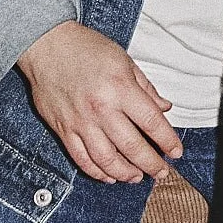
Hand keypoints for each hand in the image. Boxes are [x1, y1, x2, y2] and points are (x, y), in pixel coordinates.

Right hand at [16, 20, 182, 182]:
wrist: (46, 45)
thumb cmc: (85, 48)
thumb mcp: (123, 60)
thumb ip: (145, 88)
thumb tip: (164, 108)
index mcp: (120, 88)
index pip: (152, 122)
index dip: (168, 141)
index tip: (176, 151)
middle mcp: (101, 108)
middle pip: (132, 147)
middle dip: (151, 164)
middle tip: (161, 172)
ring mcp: (80, 122)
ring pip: (106, 160)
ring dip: (125, 173)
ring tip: (137, 177)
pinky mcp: (63, 129)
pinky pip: (81, 158)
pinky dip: (97, 172)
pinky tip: (109, 176)